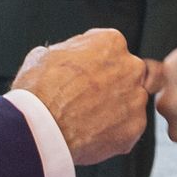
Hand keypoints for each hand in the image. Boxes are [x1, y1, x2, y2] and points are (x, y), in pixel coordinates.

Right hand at [12, 28, 149, 165]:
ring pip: (131, 102)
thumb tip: (65, 56)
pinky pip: (129, 128)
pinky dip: (115, 132)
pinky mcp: (136, 126)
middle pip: (127, 74)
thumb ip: (67, 52)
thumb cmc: (39, 91)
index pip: (110, 49)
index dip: (94, 63)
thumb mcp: (44, 55)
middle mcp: (131, 67)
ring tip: (87, 120)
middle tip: (88, 99)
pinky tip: (92, 134)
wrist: (41, 128)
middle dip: (112, 85)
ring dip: (115, 109)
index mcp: (111, 42)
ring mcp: (136, 98)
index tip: (84, 75)